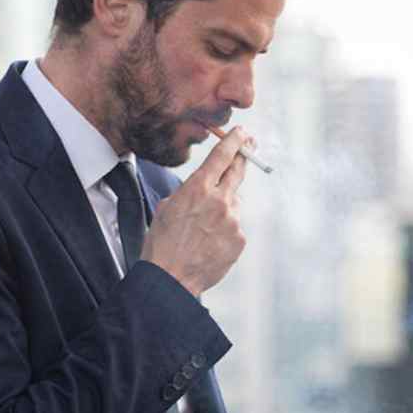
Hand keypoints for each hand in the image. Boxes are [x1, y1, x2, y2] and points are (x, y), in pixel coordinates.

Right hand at [141, 126, 251, 295]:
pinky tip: (209, 243)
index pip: (222, 156)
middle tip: (250, 147)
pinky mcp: (240, 238)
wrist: (171, 279)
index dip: (234, 141)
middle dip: (243, 157)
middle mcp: (219, 200)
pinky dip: (225, 231)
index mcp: (197, 188)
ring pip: (234, 204)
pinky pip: (235, 227)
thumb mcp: (167, 208)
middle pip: (237, 172)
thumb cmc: (162, 244)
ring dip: (224, 209)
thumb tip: (202, 190)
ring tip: (203, 229)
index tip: (243, 133)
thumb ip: (189, 193)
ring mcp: (232, 220)